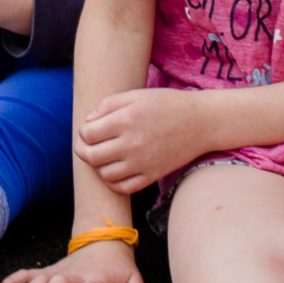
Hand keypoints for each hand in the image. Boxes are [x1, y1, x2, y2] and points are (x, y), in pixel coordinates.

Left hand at [75, 86, 212, 193]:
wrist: (200, 123)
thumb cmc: (166, 104)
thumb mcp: (136, 95)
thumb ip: (108, 104)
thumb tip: (88, 121)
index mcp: (126, 120)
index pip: (88, 134)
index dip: (83, 131)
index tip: (89, 128)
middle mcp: (132, 144)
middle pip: (92, 156)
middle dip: (84, 150)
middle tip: (87, 144)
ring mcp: (143, 163)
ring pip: (105, 174)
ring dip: (98, 166)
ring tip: (103, 156)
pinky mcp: (152, 175)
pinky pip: (124, 187)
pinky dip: (113, 182)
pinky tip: (115, 170)